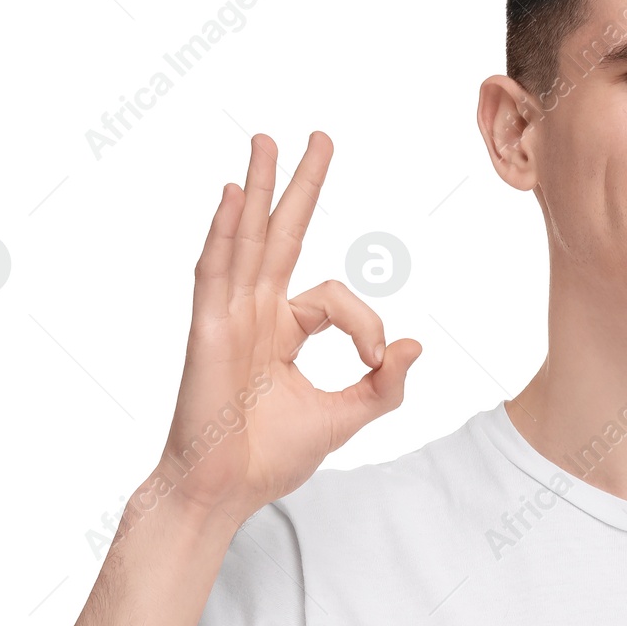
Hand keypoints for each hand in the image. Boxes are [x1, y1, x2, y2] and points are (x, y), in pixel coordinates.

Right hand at [155, 131, 420, 522]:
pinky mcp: (209, 329)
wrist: (227, 489)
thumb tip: (417, 345)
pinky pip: (216, 270)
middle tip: (318, 136)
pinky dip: (225, 231)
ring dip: (257, 188)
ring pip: (248, 239)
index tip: (378, 359)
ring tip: (266, 141)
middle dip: (300, 185)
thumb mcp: (346, 416)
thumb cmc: (272, 456)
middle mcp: (255, 312)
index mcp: (284, 329)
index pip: (333, 298)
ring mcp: (229, 316)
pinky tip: (234, 194)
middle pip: (281, 235)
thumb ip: (384, 385)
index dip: (366, 323)